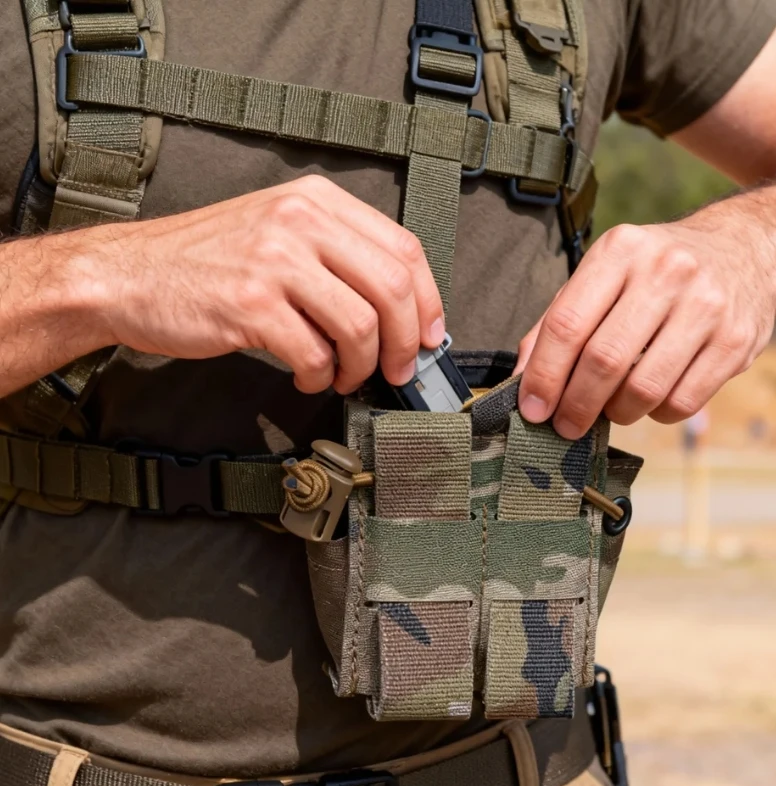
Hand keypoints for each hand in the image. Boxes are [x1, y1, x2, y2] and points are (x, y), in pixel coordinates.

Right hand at [73, 175, 444, 393]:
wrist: (129, 274)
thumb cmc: (208, 260)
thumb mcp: (279, 232)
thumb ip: (338, 258)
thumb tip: (400, 313)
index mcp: (316, 201)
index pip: (404, 249)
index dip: (429, 302)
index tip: (430, 335)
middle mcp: (300, 222)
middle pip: (391, 288)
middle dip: (406, 343)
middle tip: (398, 370)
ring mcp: (274, 261)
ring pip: (359, 326)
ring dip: (360, 366)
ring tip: (342, 376)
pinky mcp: (250, 304)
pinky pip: (313, 354)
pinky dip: (319, 378)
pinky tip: (307, 377)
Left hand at [515, 219, 775, 437]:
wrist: (748, 250)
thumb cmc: (656, 273)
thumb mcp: (605, 275)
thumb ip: (559, 323)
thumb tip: (521, 381)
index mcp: (621, 251)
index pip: (568, 324)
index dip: (545, 376)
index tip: (533, 409)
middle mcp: (667, 271)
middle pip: (604, 361)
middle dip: (576, 405)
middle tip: (565, 427)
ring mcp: (707, 306)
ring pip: (644, 389)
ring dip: (617, 414)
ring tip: (611, 410)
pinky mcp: (736, 341)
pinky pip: (683, 403)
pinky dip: (656, 414)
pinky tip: (651, 400)